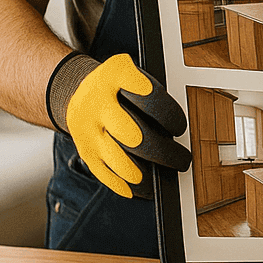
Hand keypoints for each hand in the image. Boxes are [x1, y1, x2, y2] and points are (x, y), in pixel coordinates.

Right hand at [45, 52, 190, 197]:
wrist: (79, 88)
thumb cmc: (120, 87)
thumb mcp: (135, 77)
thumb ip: (151, 97)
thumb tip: (174, 137)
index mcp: (116, 74)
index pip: (149, 97)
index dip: (169, 116)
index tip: (180, 128)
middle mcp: (97, 100)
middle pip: (136, 134)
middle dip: (165, 153)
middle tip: (182, 159)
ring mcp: (86, 126)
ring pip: (119, 159)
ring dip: (145, 175)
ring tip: (164, 177)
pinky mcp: (83, 148)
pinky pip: (102, 172)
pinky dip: (122, 185)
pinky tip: (138, 189)